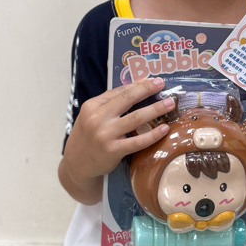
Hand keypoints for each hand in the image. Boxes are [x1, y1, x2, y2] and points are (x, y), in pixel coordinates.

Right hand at [61, 77, 172, 198]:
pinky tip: (164, 129)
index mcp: (92, 106)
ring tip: (169, 104)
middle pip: (127, 99)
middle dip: (147, 90)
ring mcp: (105, 134)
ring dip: (155, 109)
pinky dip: (152, 134)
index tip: (152, 81)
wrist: (76, 165)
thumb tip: (136, 91)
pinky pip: (137, 141)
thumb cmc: (87, 138)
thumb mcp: (90, 117)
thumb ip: (108, 106)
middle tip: (162, 85)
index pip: (118, 91)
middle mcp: (97, 118)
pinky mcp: (113, 150)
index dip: (137, 85)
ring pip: (136, 118)